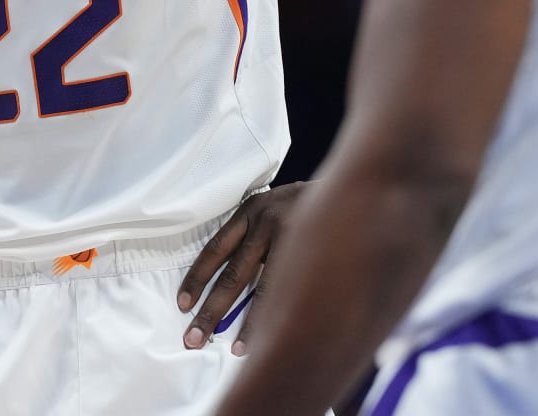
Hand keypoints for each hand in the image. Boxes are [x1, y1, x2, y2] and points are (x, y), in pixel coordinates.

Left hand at [176, 182, 307, 353]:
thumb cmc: (308, 205)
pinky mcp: (313, 250)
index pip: (215, 249)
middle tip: (193, 338)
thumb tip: (229, 281)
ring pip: (261, 287)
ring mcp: (292, 236)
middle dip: (211, 309)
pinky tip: (270, 336)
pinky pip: (291, 290)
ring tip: (233, 350)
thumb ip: (255, 233)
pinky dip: (277, 316)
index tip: (183, 305)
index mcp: (250, 210)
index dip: (197, 279)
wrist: (354, 186)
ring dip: (245, 323)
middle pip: (231, 273)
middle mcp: (265, 221)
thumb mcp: (275, 206)